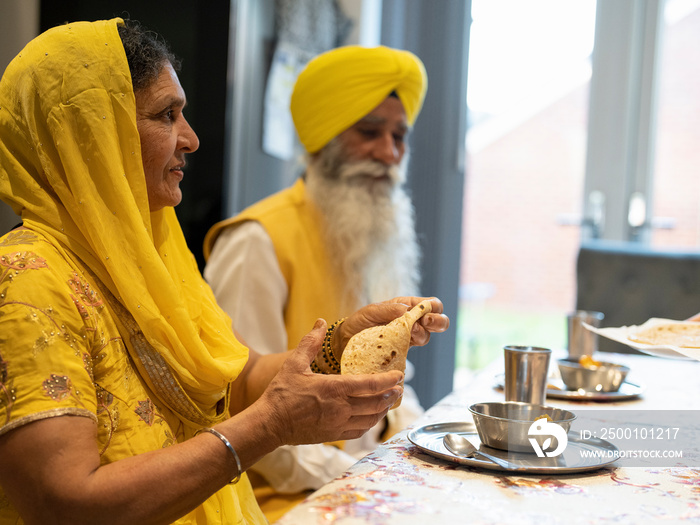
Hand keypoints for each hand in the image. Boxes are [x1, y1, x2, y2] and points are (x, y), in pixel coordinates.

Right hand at [257, 320, 403, 447]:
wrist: (270, 424)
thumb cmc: (281, 394)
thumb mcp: (294, 364)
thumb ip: (310, 342)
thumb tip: (321, 322)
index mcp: (333, 389)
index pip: (369, 385)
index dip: (388, 380)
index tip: (399, 375)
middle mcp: (340, 408)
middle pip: (376, 402)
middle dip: (391, 394)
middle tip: (399, 386)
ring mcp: (338, 424)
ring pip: (371, 418)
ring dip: (384, 408)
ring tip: (390, 399)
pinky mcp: (335, 435)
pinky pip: (360, 430)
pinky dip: (371, 422)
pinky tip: (373, 415)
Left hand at [334, 296, 449, 352]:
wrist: (346, 340)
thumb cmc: (360, 321)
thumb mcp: (372, 311)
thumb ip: (390, 309)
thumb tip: (408, 310)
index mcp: (407, 306)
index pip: (432, 304)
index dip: (434, 308)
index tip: (425, 314)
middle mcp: (411, 321)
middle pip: (438, 321)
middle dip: (438, 322)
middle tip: (425, 323)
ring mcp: (408, 337)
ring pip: (427, 337)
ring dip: (422, 334)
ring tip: (408, 334)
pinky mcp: (402, 351)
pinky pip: (413, 351)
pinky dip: (411, 348)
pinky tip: (401, 346)